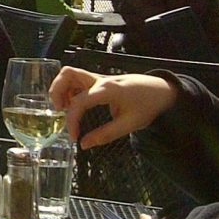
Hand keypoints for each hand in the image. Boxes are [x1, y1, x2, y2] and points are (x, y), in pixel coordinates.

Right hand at [50, 67, 177, 148]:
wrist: (162, 91)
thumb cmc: (148, 105)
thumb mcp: (130, 124)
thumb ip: (106, 134)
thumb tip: (85, 144)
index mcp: (107, 90)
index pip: (79, 102)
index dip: (72, 120)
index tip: (73, 136)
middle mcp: (99, 79)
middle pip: (68, 74)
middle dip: (56, 91)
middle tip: (58, 110)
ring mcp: (98, 78)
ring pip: (70, 74)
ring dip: (62, 89)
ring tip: (65, 108)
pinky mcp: (99, 80)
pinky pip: (77, 79)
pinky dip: (70, 89)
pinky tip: (75, 104)